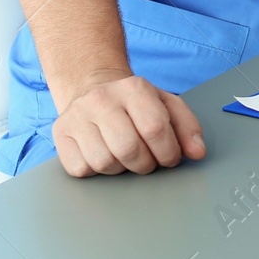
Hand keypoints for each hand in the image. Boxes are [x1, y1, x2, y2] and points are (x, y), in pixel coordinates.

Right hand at [51, 73, 205, 176]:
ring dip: (122, 169)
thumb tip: (198, 153)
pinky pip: (81, 168)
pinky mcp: (60, 134)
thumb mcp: (165, 104)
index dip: (168, 152)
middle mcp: (102, 99)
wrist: (92, 87)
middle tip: (150, 162)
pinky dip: (97, 171)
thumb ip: (187, 127)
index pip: (155, 128)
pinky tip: (104, 155)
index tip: (171, 158)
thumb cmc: (134, 102)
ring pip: (104, 162)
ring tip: (127, 157)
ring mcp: (77, 116)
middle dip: (146, 164)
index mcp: (134, 88)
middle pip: (129, 149)